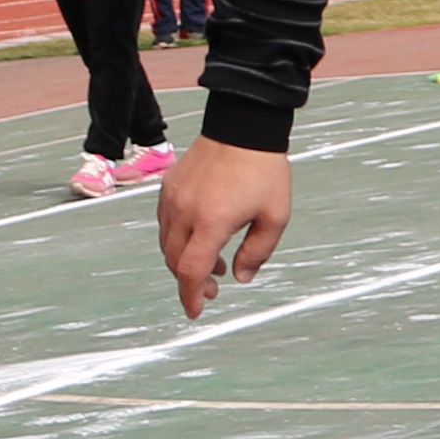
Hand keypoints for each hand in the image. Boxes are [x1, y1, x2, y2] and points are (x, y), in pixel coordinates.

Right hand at [159, 140, 293, 318]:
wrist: (242, 127)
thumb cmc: (265, 172)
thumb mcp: (275, 216)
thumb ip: (258, 252)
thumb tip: (241, 278)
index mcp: (212, 222)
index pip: (190, 271)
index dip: (190, 296)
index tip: (196, 311)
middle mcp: (184, 212)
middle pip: (175, 261)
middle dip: (190, 281)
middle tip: (212, 289)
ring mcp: (172, 198)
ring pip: (167, 243)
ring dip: (184, 261)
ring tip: (212, 263)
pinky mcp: (168, 187)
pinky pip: (165, 223)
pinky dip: (177, 239)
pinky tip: (199, 238)